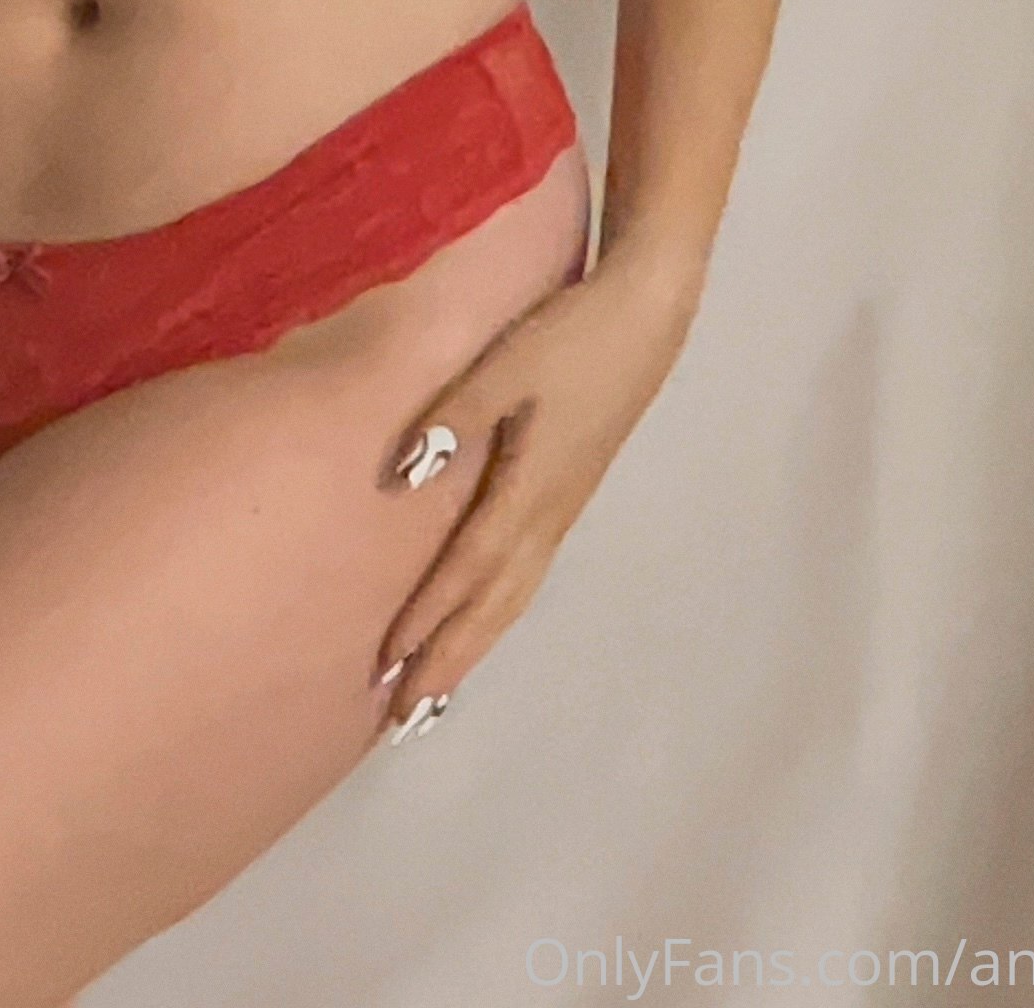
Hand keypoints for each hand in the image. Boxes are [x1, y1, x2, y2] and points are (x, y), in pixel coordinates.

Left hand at [369, 251, 694, 738]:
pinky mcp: (569, 491)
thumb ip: (452, 419)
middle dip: (448, 662)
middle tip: (404, 719)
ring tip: (435, 693)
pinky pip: (526, 574)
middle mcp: (548, 514)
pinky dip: (497, 611)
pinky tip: (482, 616)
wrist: (645, 314)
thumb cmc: (570, 335)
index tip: (387, 667)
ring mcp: (563, 507)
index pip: (467, 571)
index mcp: (529, 490)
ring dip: (473, 646)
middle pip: (493, 607)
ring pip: (514, 597)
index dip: (427, 619)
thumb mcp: (504, 367)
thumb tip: (401, 477)